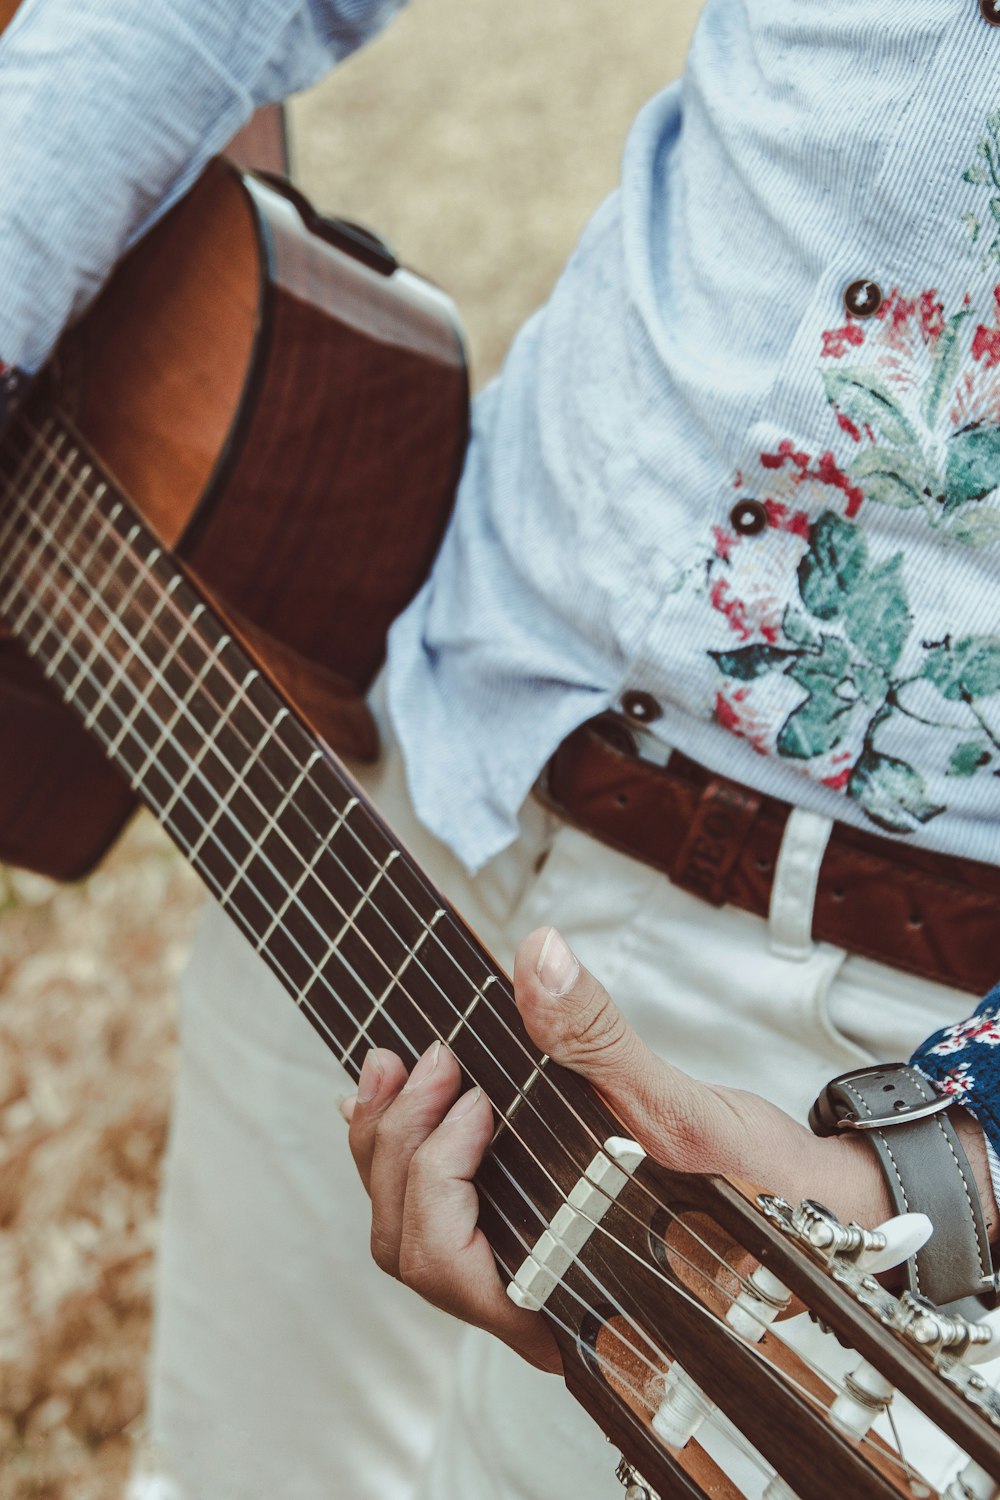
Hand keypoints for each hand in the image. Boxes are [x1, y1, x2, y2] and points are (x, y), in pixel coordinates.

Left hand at [341, 927, 983, 1372]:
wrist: (812, 1209)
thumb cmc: (763, 1191)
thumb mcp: (683, 1108)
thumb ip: (597, 1037)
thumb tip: (538, 955)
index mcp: (569, 1293)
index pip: (449, 1261)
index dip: (433, 1172)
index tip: (471, 1094)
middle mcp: (535, 1297)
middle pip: (411, 1246)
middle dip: (395, 1145)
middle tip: (420, 1062)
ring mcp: (526, 1271)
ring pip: (414, 1235)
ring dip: (389, 1146)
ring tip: (394, 1070)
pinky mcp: (530, 1234)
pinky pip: (440, 1214)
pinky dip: (407, 1153)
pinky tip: (401, 1100)